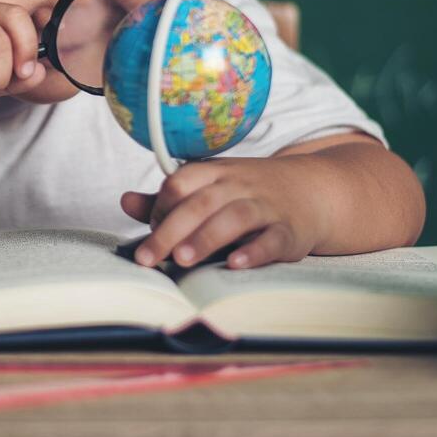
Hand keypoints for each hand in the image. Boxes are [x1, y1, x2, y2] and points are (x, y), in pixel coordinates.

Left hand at [119, 157, 332, 269]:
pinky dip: (254, 251)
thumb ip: (167, 200)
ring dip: (207, 238)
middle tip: (148, 258)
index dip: (160, 206)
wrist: (312, 191)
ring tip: (183, 260)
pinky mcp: (289, 231)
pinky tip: (235, 264)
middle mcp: (239, 185)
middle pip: (201, 203)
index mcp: (215, 172)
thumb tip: (125, 201)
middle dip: (171, 230)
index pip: (180, 182)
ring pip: (235, 217)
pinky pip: (272, 239)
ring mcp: (266, 206)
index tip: (149, 231)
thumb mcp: (208, 188)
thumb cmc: (247, 194)